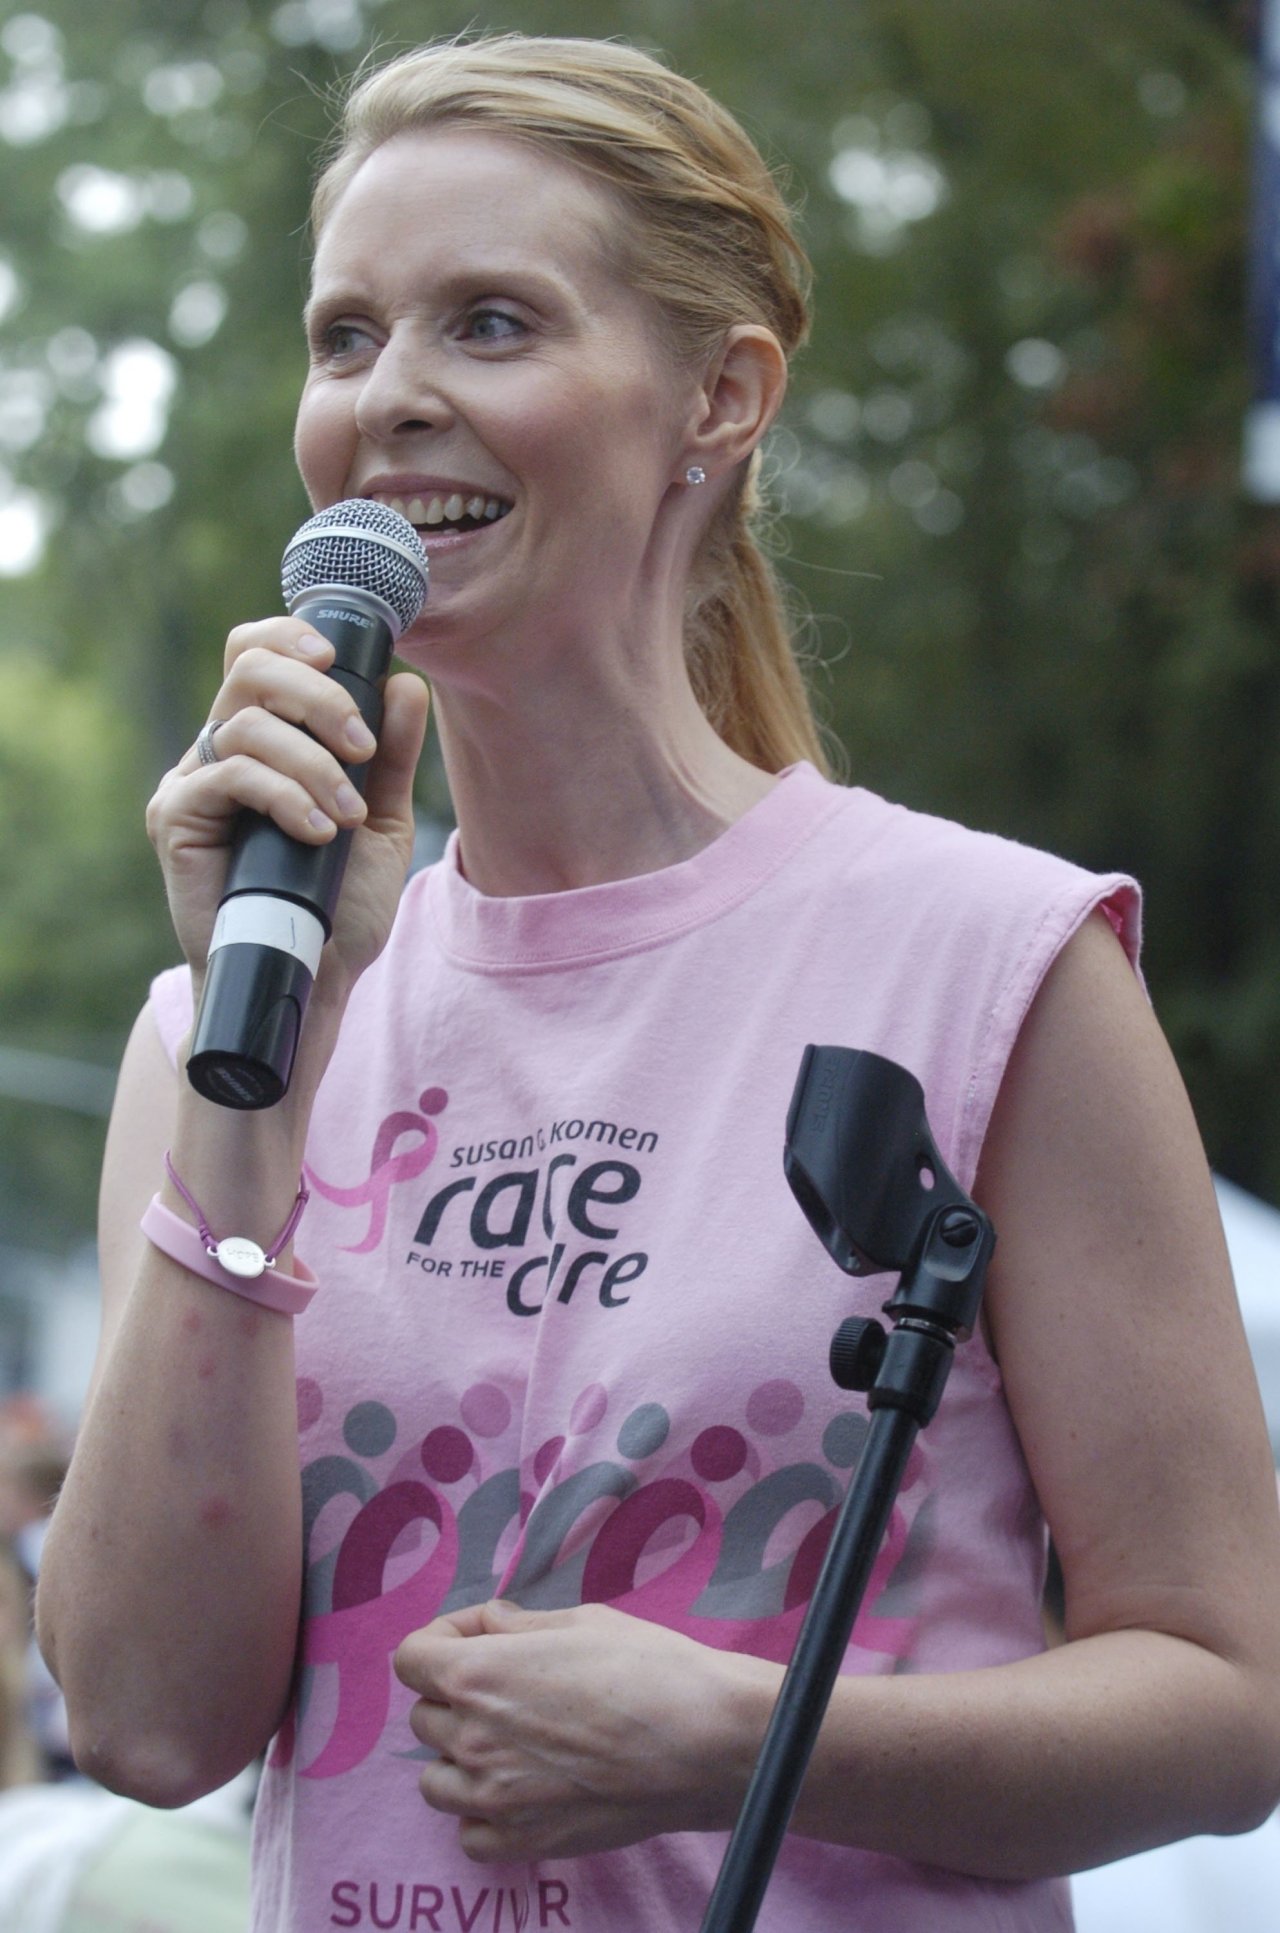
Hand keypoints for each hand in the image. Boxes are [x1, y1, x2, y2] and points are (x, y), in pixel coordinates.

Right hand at [146, 618, 429, 1001]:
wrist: (311, 978)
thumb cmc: (339, 904)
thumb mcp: (381, 822)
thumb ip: (390, 756)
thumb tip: (406, 685)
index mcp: (265, 739)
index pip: (257, 654)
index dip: (290, 637)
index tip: (339, 658)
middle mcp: (220, 749)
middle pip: (249, 668)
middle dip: (317, 696)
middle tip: (360, 746)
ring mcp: (193, 782)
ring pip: (246, 724)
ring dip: (312, 763)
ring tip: (345, 817)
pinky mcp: (174, 818)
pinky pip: (227, 773)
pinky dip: (282, 794)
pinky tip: (315, 831)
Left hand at [394, 1600, 773, 1862]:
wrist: (701, 1741)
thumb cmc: (647, 1666)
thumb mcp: (580, 1622)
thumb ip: (518, 1625)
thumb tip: (487, 1626)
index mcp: (478, 1675)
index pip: (410, 1658)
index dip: (437, 1641)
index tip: (474, 1640)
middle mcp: (472, 1737)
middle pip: (424, 1716)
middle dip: (455, 1695)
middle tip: (507, 1688)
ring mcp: (493, 1798)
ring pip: (435, 1781)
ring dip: (458, 1758)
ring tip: (507, 1745)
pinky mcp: (522, 1842)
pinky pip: (468, 1834)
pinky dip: (482, 1816)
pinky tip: (519, 1793)